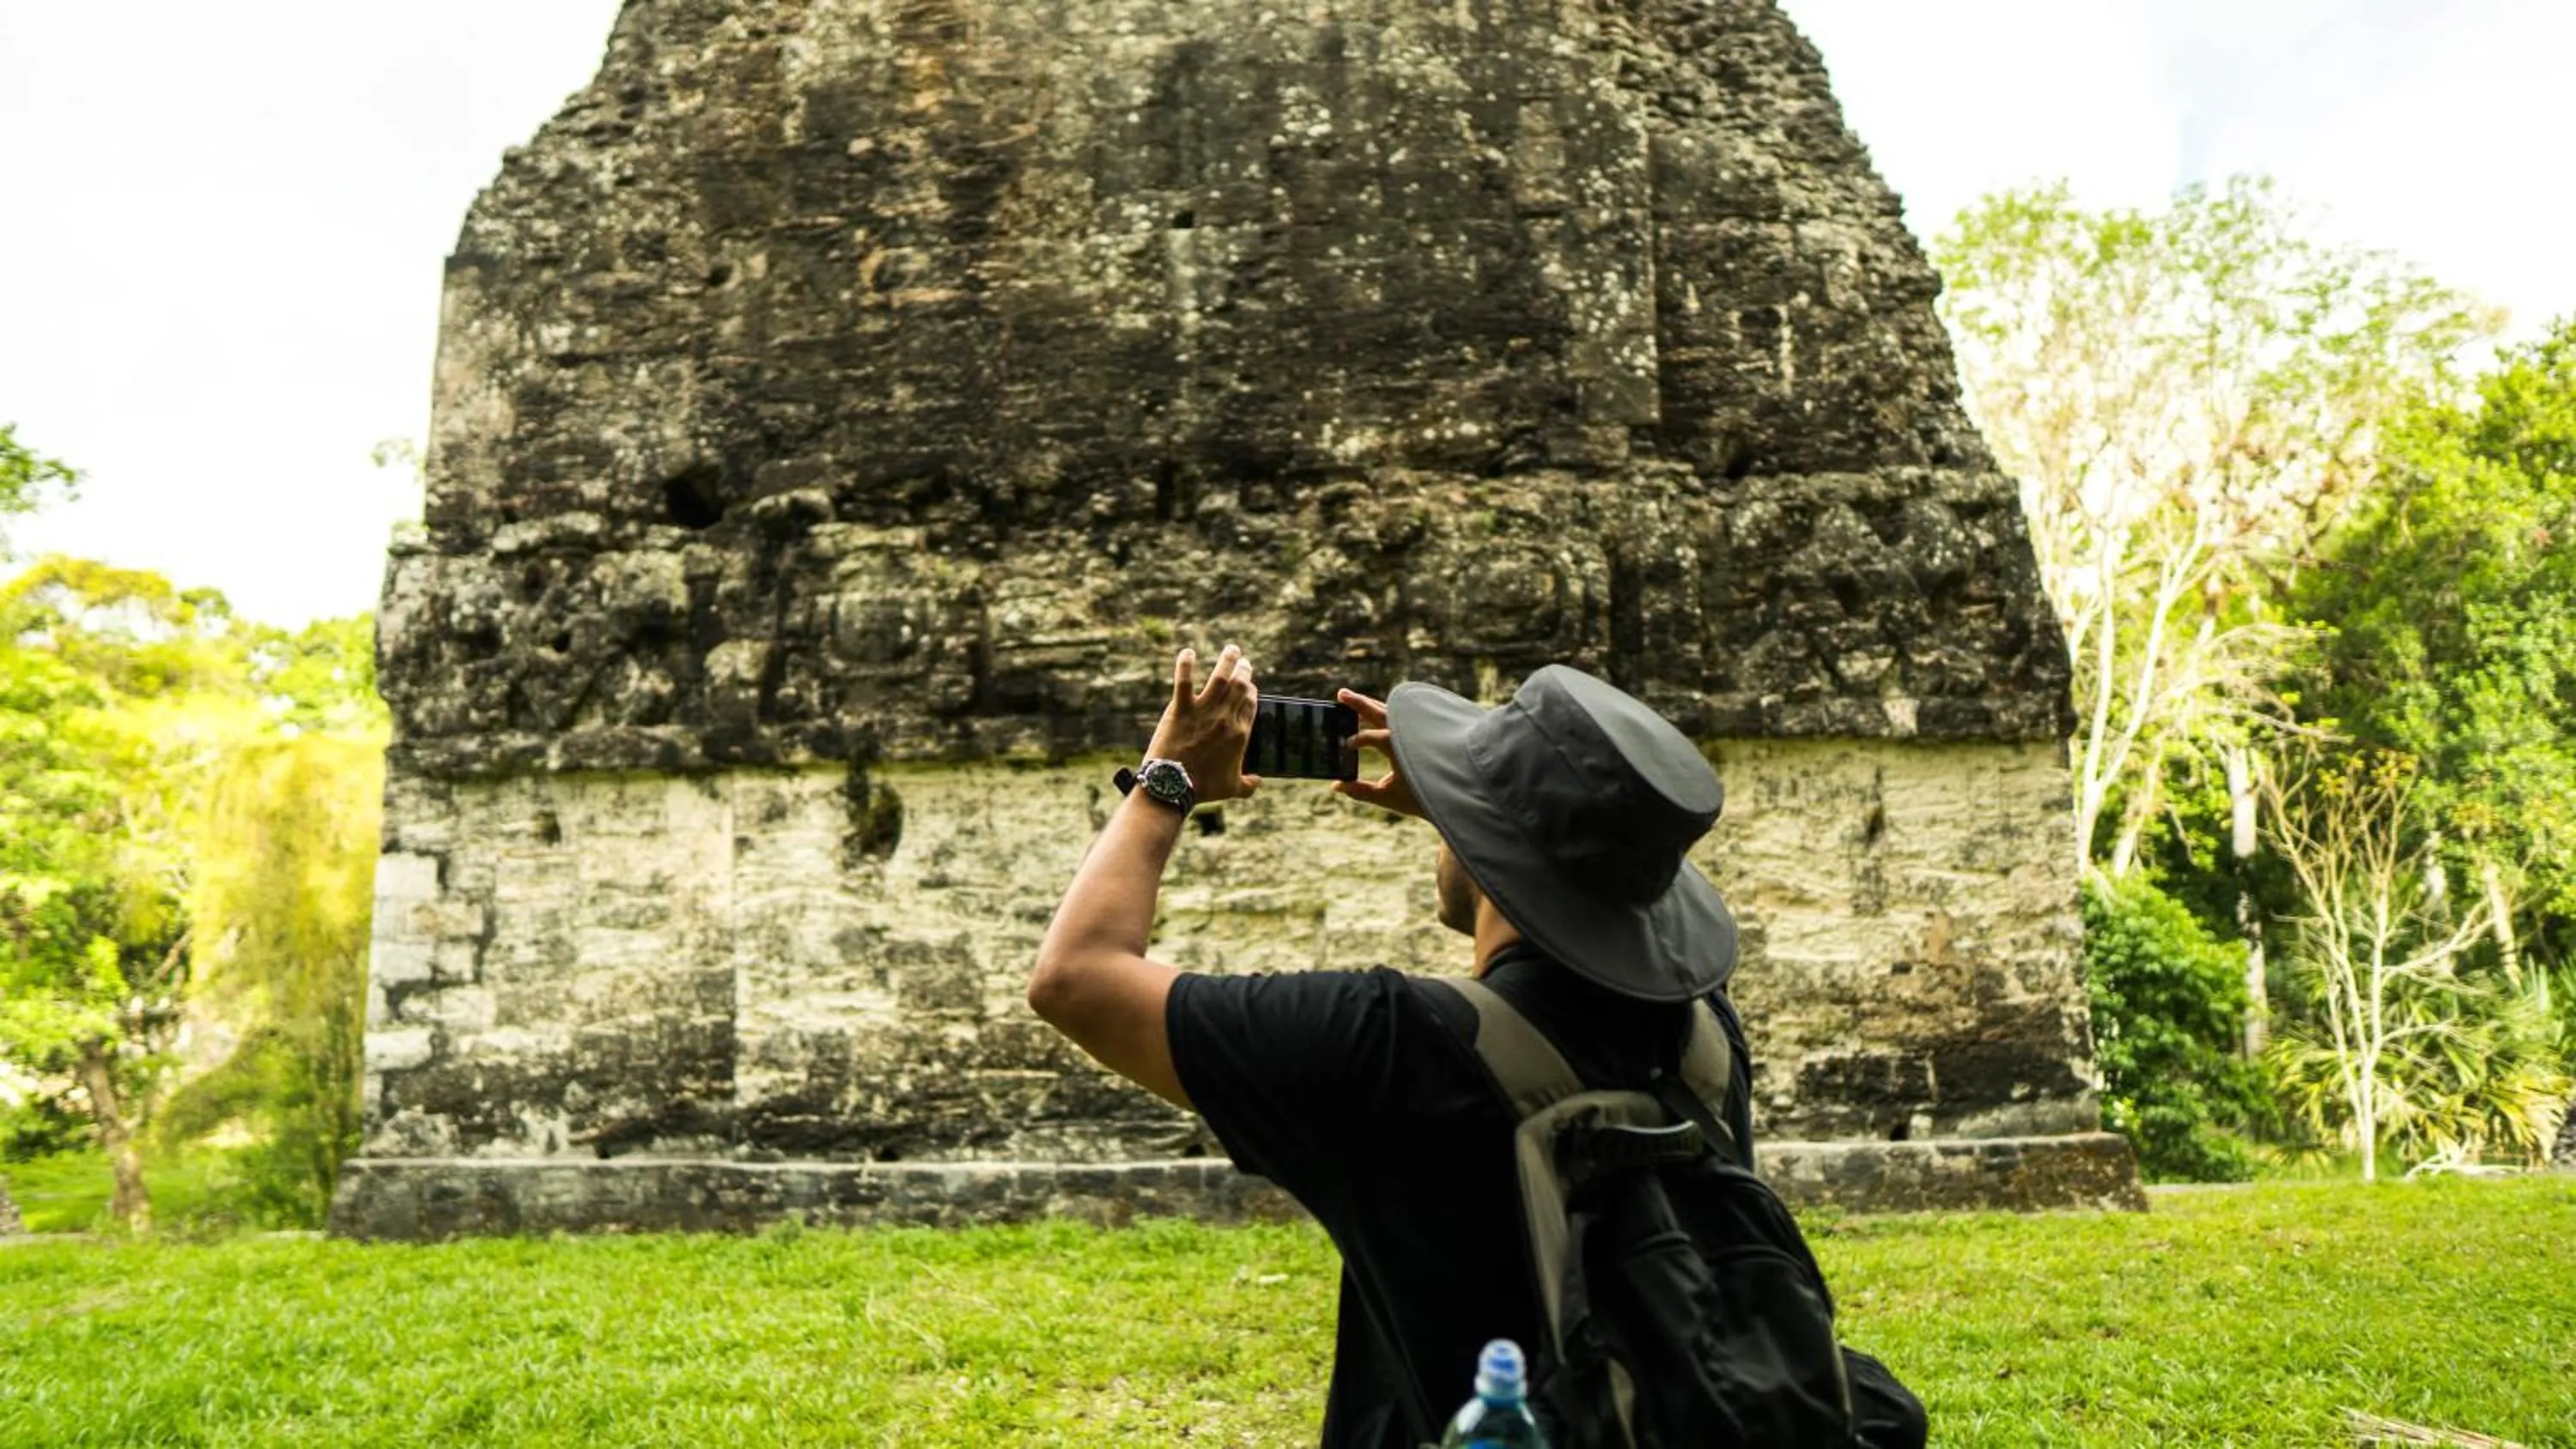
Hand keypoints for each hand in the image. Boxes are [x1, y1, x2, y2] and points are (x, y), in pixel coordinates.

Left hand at [1145, 645, 1262, 803]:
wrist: (1174, 785)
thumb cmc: (1203, 787)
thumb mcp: (1231, 789)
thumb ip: (1248, 785)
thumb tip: (1258, 782)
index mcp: (1240, 734)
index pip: (1250, 704)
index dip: (1251, 691)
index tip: (1249, 684)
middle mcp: (1225, 718)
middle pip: (1240, 686)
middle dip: (1244, 671)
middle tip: (1244, 662)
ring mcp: (1203, 711)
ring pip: (1220, 678)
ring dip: (1228, 660)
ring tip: (1232, 649)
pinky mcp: (1180, 709)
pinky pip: (1184, 681)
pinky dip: (1185, 664)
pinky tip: (1188, 652)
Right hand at [1330, 688, 1425, 818]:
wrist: (1460, 792)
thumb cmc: (1425, 796)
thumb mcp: (1390, 797)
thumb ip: (1361, 791)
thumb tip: (1337, 786)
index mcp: (1396, 745)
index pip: (1369, 737)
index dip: (1355, 741)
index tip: (1346, 747)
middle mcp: (1407, 731)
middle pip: (1378, 711)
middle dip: (1358, 703)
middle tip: (1341, 694)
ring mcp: (1419, 728)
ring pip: (1393, 711)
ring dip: (1374, 706)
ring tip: (1357, 701)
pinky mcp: (1429, 729)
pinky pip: (1405, 716)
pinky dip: (1390, 713)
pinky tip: (1383, 715)